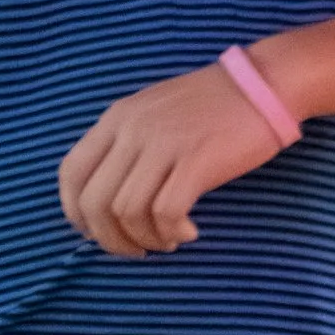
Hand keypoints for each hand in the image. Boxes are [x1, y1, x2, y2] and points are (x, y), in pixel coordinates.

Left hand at [58, 60, 282, 259]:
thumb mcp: (153, 113)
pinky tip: (188, 231)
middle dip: (111, 239)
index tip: (97, 232)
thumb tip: (109, 201)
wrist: (262, 85)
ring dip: (145, 239)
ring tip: (167, 240)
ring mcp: (163, 144)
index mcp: (116, 118)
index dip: (76, 213)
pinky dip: (171, 232)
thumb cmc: (211, 106)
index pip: (71, 173)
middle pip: (95, 202)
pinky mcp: (196, 161)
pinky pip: (165, 212)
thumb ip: (126, 146)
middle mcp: (132, 130)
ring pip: (127, 212)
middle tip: (137, 249)